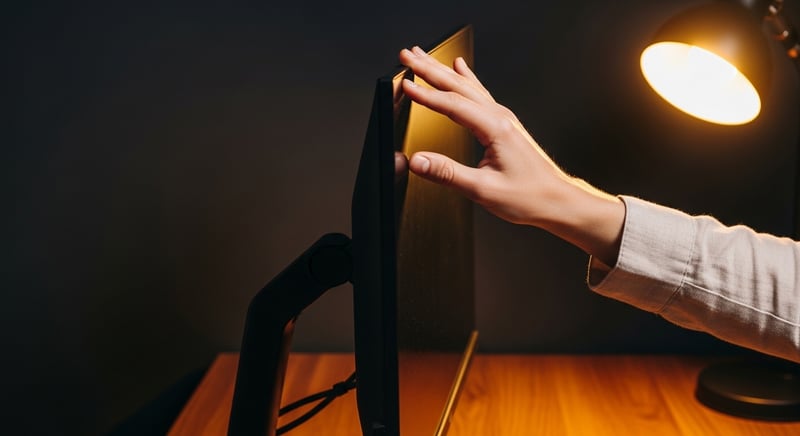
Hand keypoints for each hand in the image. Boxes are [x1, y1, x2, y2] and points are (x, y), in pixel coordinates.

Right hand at [398, 46, 624, 264]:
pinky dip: (465, 78)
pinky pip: (479, 93)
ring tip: (422, 56)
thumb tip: (418, 161)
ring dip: (442, 70)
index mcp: (495, 129)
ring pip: (467, 86)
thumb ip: (447, 173)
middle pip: (458, 86)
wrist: (556, 200)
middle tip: (406, 56)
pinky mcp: (503, 124)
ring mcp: (503, 119)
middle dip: (429, 69)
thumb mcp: (483, 189)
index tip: (405, 84)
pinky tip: (460, 67)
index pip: (453, 105)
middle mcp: (500, 118)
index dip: (426, 95)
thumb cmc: (528, 196)